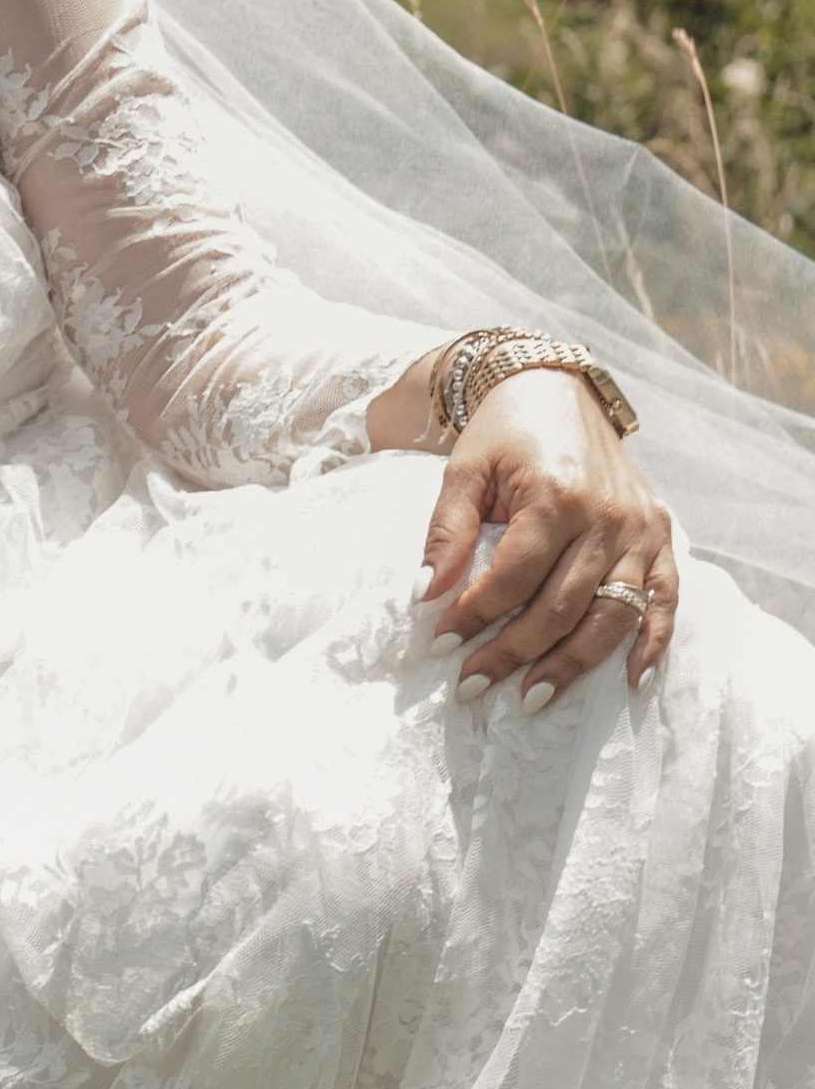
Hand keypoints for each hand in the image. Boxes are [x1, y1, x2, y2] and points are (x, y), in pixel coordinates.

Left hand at [416, 369, 676, 704]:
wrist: (558, 390)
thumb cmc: (503, 433)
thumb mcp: (464, 470)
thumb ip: (446, 532)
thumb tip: (423, 596)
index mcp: (556, 496)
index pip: (513, 577)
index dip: (474, 615)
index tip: (441, 644)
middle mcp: (606, 518)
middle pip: (560, 606)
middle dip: (513, 653)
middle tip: (473, 687)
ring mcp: (640, 530)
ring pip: (610, 615)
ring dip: (572, 664)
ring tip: (532, 698)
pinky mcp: (660, 534)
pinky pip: (665, 599)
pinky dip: (652, 642)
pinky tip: (630, 681)